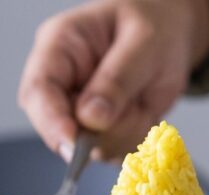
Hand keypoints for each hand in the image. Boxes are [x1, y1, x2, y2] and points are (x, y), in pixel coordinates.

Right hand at [18, 0, 208, 160]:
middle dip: (100, 134)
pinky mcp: (100, 134)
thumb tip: (90, 119)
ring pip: (93, 148)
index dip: (51, 123)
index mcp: (60, 48)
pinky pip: (115, 153)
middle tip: (135, 110)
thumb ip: (117, 79)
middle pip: (60, 129)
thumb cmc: (153, 26)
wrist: (170, 34)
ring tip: (142, 101)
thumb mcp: (144, 44)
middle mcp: (63, 85)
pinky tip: (143, 112)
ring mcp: (80, 113)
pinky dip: (136, 139)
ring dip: (126, 134)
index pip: (38, 92)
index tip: (73, 144)